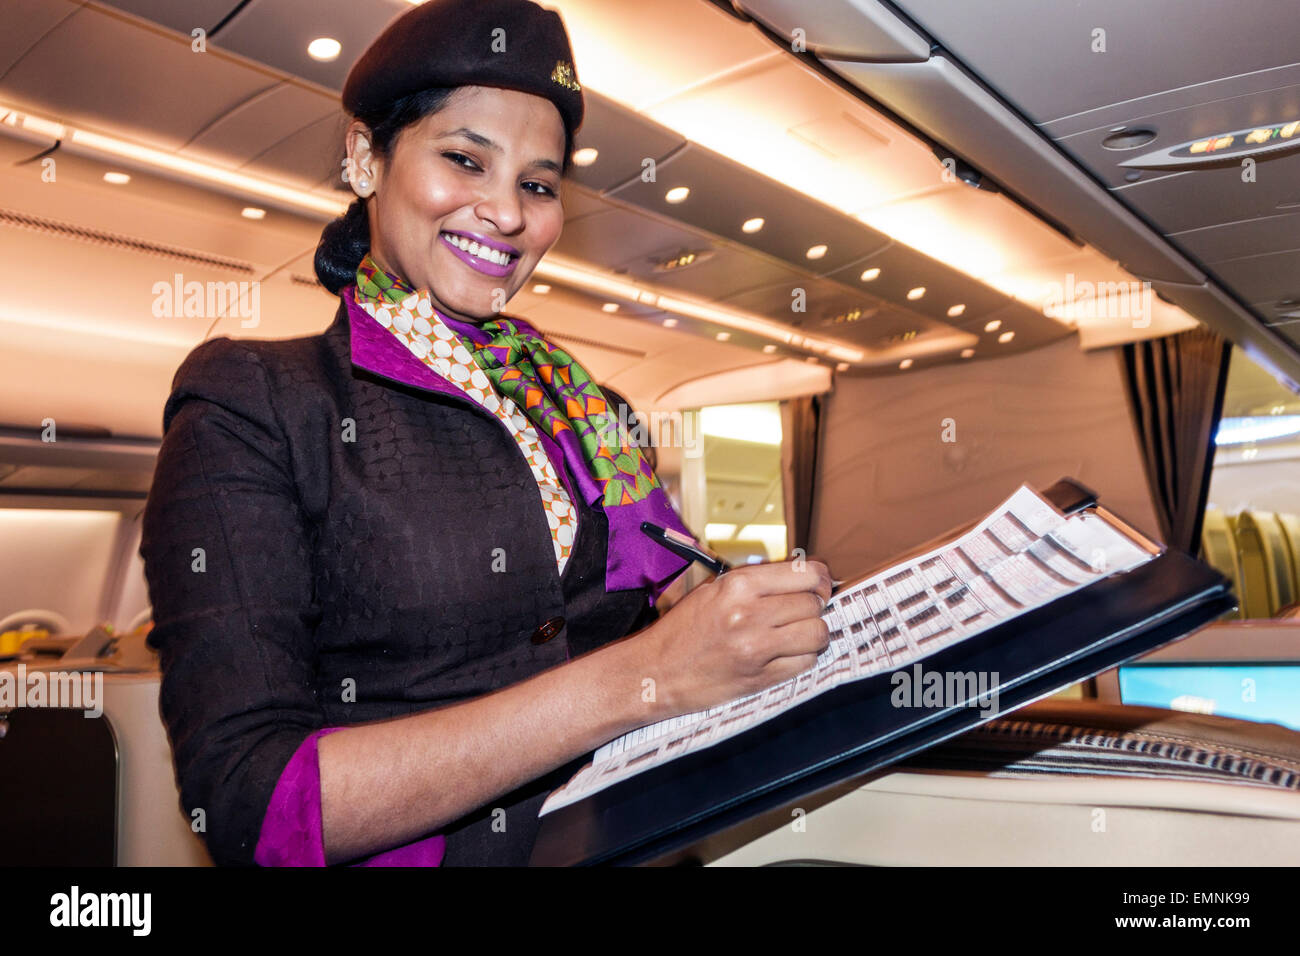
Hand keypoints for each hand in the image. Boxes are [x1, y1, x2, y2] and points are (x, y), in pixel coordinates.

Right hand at [638, 559, 833, 715]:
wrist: (656, 672)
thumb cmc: (683, 630)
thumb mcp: (714, 591)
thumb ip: (756, 583)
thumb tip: (804, 578)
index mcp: (738, 585)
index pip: (805, 574)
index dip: (820, 579)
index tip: (820, 584)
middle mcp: (750, 614)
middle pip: (813, 602)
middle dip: (814, 606)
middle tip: (804, 611)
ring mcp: (757, 648)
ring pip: (818, 633)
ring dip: (814, 633)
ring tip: (800, 633)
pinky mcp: (761, 678)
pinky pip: (806, 662)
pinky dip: (804, 657)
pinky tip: (789, 654)